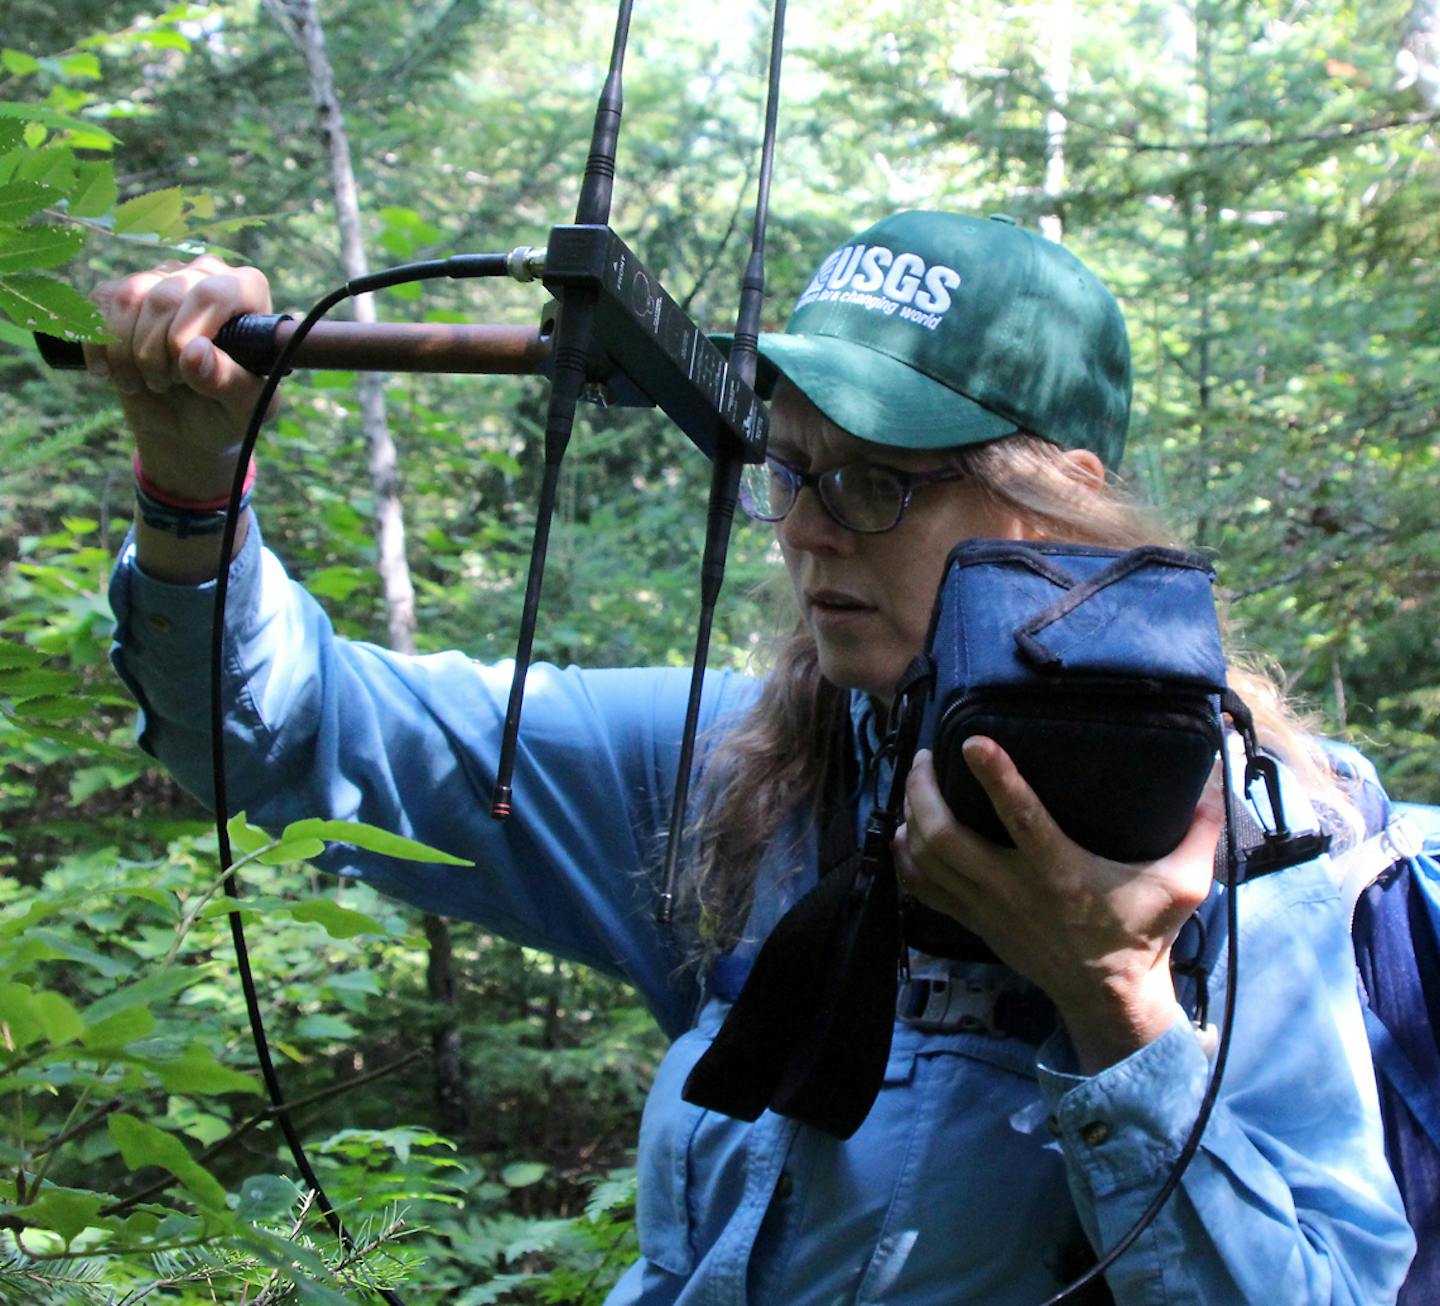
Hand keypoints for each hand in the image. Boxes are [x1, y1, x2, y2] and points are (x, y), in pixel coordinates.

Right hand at [86, 256, 274, 500]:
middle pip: (165, 296)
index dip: (188, 334)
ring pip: (128, 297)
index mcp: (247, 292)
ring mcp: (161, 278)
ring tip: (146, 382)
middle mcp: (205, 274)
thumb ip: (229, 381)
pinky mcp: (122, 292)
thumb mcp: (243, 407)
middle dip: (157, 352)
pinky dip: (99, 346)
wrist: (188, 425)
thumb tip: (193, 351)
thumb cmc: (228, 410)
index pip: (212, 294)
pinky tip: (111, 373)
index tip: (184, 371)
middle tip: (168, 383)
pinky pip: (98, 303)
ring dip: (127, 352)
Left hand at [893, 738, 1223, 1073]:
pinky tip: (904, 829)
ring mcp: (988, 909)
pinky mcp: (973, 923)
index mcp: (1062, 874)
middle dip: (925, 792)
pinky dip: (905, 856)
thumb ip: (1203, 826)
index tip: (973, 740)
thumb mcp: (1186, 884)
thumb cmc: (1143, 933)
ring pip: (926, 858)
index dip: (996, 779)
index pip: (1022, 819)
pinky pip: (921, 888)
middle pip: (946, 837)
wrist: (1108, 997)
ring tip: (915, 781)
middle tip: (927, 756)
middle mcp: (1015, 890)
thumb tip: (1219, 769)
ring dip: (911, 815)